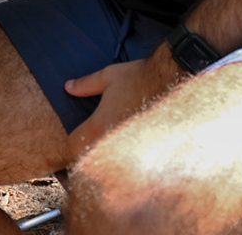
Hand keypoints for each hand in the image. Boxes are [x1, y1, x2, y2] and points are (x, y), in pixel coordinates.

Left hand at [63, 51, 180, 158]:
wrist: (174, 81)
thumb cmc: (139, 77)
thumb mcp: (108, 77)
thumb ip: (86, 84)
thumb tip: (68, 87)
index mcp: (99, 125)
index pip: (73, 147)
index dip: (67, 146)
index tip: (69, 140)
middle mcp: (114, 141)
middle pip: (92, 159)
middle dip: (87, 154)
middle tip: (89, 144)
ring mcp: (133, 148)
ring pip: (113, 163)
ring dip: (108, 157)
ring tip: (110, 146)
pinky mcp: (151, 150)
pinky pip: (134, 160)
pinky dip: (129, 156)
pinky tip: (132, 146)